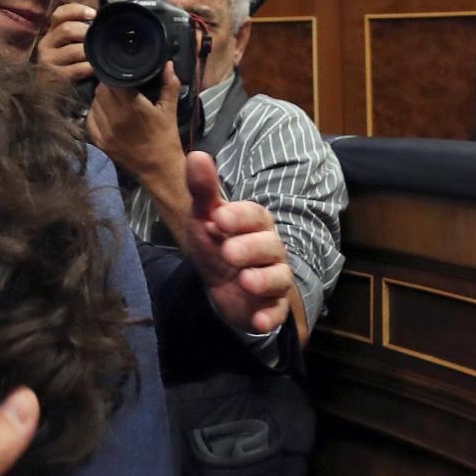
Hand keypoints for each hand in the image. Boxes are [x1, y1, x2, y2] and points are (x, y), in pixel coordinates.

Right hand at [35, 3, 94, 82]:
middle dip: (86, 32)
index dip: (77, 10)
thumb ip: (79, 30)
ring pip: (74, 50)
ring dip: (90, 51)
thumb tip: (98, 18)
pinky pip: (77, 69)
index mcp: (51, 32)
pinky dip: (89, 68)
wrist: (52, 94)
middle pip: (67, 29)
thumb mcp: (70, 44)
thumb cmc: (70, 64)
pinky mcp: (55, 77)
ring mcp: (48, 62)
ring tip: (98, 54)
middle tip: (98, 37)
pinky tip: (95, 68)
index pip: (59, 14)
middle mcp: (45, 44)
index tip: (94, 14)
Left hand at [86, 62, 184, 191]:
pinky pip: (90, 120)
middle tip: (118, 85)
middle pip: (100, 91)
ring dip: (101, 98)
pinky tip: (106, 113)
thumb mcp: (170, 110)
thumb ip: (169, 84)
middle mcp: (115, 118)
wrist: (160, 170)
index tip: (121, 74)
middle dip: (108, 85)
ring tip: (113, 99)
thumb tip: (168, 63)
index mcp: (132, 107)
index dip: (115, 75)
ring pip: (93, 104)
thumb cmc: (166, 138)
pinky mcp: (99, 142)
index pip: (112, 81)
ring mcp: (105, 132)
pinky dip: (96, 113)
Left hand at [174, 152, 294, 334]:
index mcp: (255, 224)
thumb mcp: (204, 218)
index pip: (255, 215)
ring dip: (263, 280)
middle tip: (227, 251)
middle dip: (250, 248)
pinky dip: (269, 316)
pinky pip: (276, 312)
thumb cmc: (217, 243)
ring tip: (244, 281)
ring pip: (278, 277)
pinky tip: (258, 319)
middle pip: (270, 246)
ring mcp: (273, 278)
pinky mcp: (270, 306)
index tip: (218, 218)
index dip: (239, 217)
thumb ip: (203, 190)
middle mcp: (270, 249)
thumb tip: (196, 155)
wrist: (222, 284)